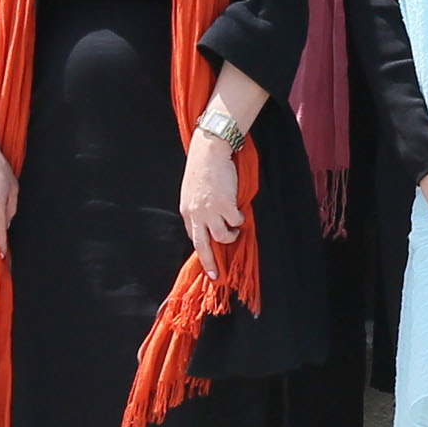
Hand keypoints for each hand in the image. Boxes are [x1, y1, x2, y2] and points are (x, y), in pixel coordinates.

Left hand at [179, 131, 246, 265]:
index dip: (202, 246)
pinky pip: (236, 221)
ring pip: (222, 236)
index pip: (193, 235)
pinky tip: (241, 213)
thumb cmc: (202, 167)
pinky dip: (240, 220)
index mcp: (187, 211)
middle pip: (202, 245)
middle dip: (209, 262)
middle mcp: (196, 214)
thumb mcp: (193, 190)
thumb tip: (208, 220)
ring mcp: (211, 211)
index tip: (208, 257)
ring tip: (236, 231)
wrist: (209, 151)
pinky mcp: (226, 205)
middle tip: (215, 275)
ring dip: (230, 237)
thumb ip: (198, 207)